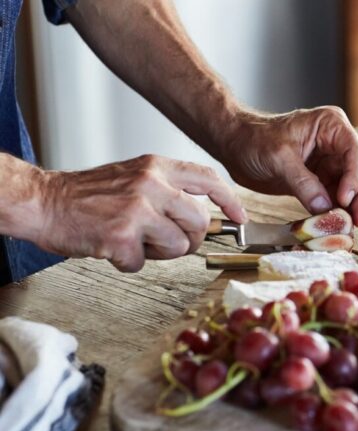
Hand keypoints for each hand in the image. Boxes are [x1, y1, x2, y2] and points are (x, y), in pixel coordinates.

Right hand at [36, 155, 246, 271]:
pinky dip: (129, 263)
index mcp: (156, 167)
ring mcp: (137, 210)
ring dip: (159, 253)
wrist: (44, 202)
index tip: (239, 217)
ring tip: (135, 242)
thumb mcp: (134, 176)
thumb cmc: (89, 195)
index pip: (208, 179)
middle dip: (189, 239)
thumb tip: (203, 214)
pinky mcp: (121, 237)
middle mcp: (150, 184)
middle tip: (166, 241)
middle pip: (200, 221)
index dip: (229, 201)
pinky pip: (143, 263)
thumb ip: (168, 189)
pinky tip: (112, 248)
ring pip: (179, 246)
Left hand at [219, 107, 357, 226]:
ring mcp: (329, 163)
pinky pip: (333, 198)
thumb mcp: (279, 157)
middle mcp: (335, 143)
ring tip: (350, 226)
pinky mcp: (319, 181)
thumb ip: (303, 183)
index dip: (354, 177)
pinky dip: (335, 212)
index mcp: (330, 126)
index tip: (346, 198)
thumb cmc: (253, 138)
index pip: (354, 152)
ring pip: (350, 188)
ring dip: (351, 208)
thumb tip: (324, 207)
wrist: (233, 146)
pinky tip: (335, 225)